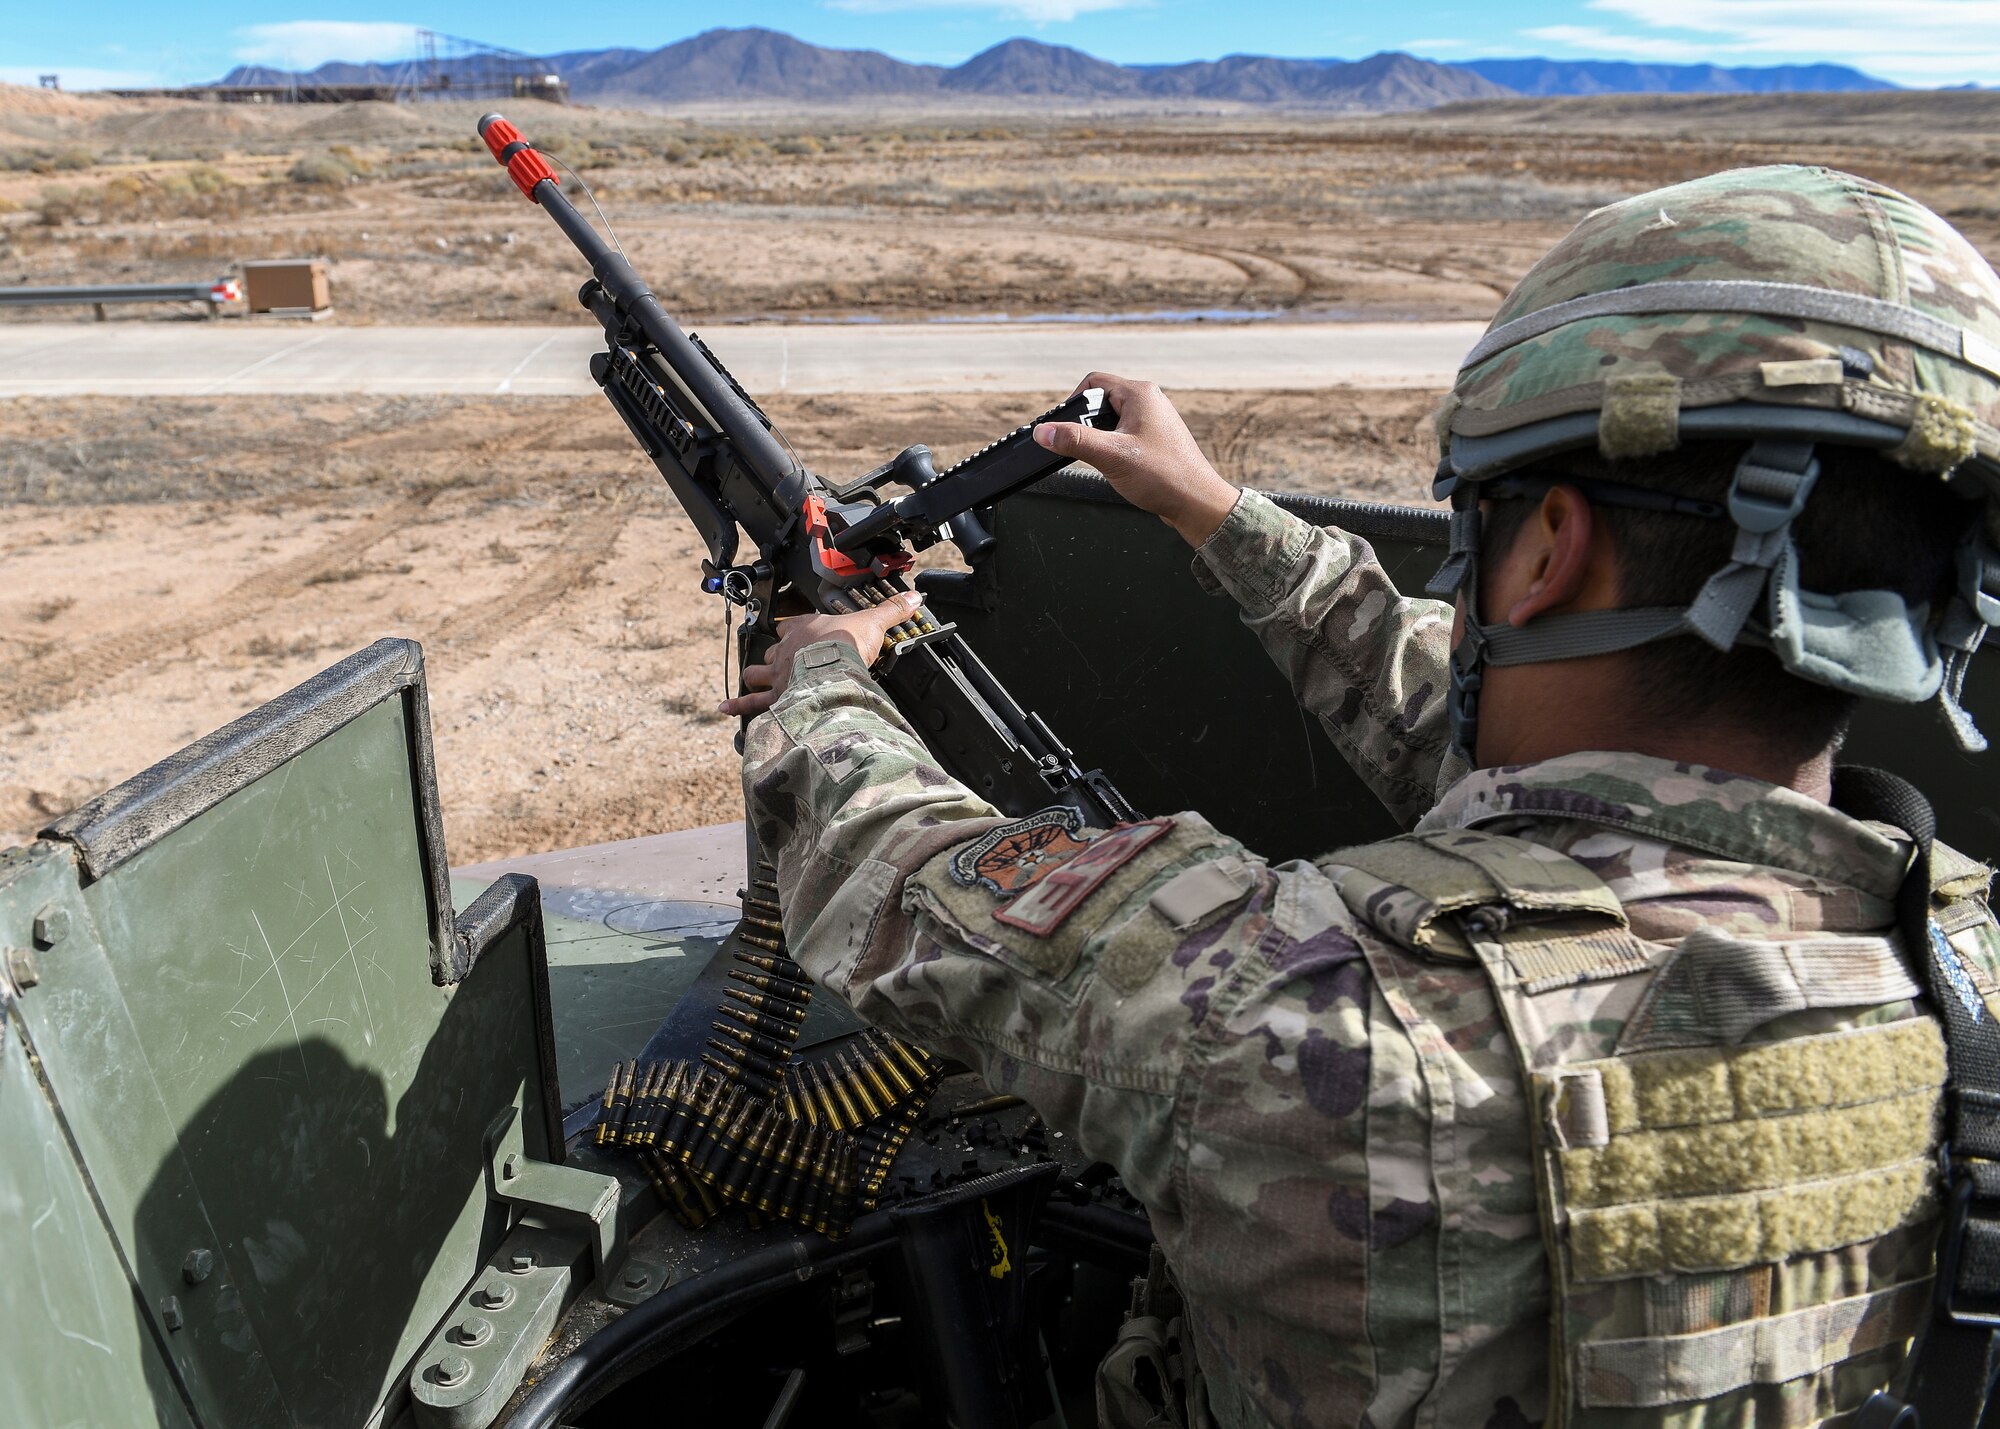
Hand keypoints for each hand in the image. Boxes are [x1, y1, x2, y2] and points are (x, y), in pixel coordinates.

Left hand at [718, 590, 924, 718]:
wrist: (833, 665)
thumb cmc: (847, 644)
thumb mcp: (873, 622)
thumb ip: (892, 611)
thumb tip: (914, 598)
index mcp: (806, 629)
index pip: (792, 625)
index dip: (790, 628)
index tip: (788, 629)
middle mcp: (788, 650)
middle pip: (772, 651)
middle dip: (770, 658)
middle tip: (772, 664)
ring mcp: (780, 674)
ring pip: (758, 674)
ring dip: (752, 678)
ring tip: (747, 683)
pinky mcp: (777, 696)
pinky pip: (753, 702)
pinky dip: (739, 705)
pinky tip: (725, 708)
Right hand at [1033, 372, 1239, 545]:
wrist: (1196, 504)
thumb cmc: (1164, 477)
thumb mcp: (1111, 456)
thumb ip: (1075, 441)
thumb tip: (1044, 432)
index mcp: (1140, 393)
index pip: (1093, 383)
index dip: (1072, 404)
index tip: (1063, 428)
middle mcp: (1149, 401)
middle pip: (1100, 402)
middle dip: (1086, 425)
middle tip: (1083, 448)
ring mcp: (1153, 420)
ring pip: (1111, 420)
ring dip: (1100, 438)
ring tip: (1104, 459)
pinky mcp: (1155, 439)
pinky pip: (1123, 435)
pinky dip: (1113, 448)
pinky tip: (1117, 466)